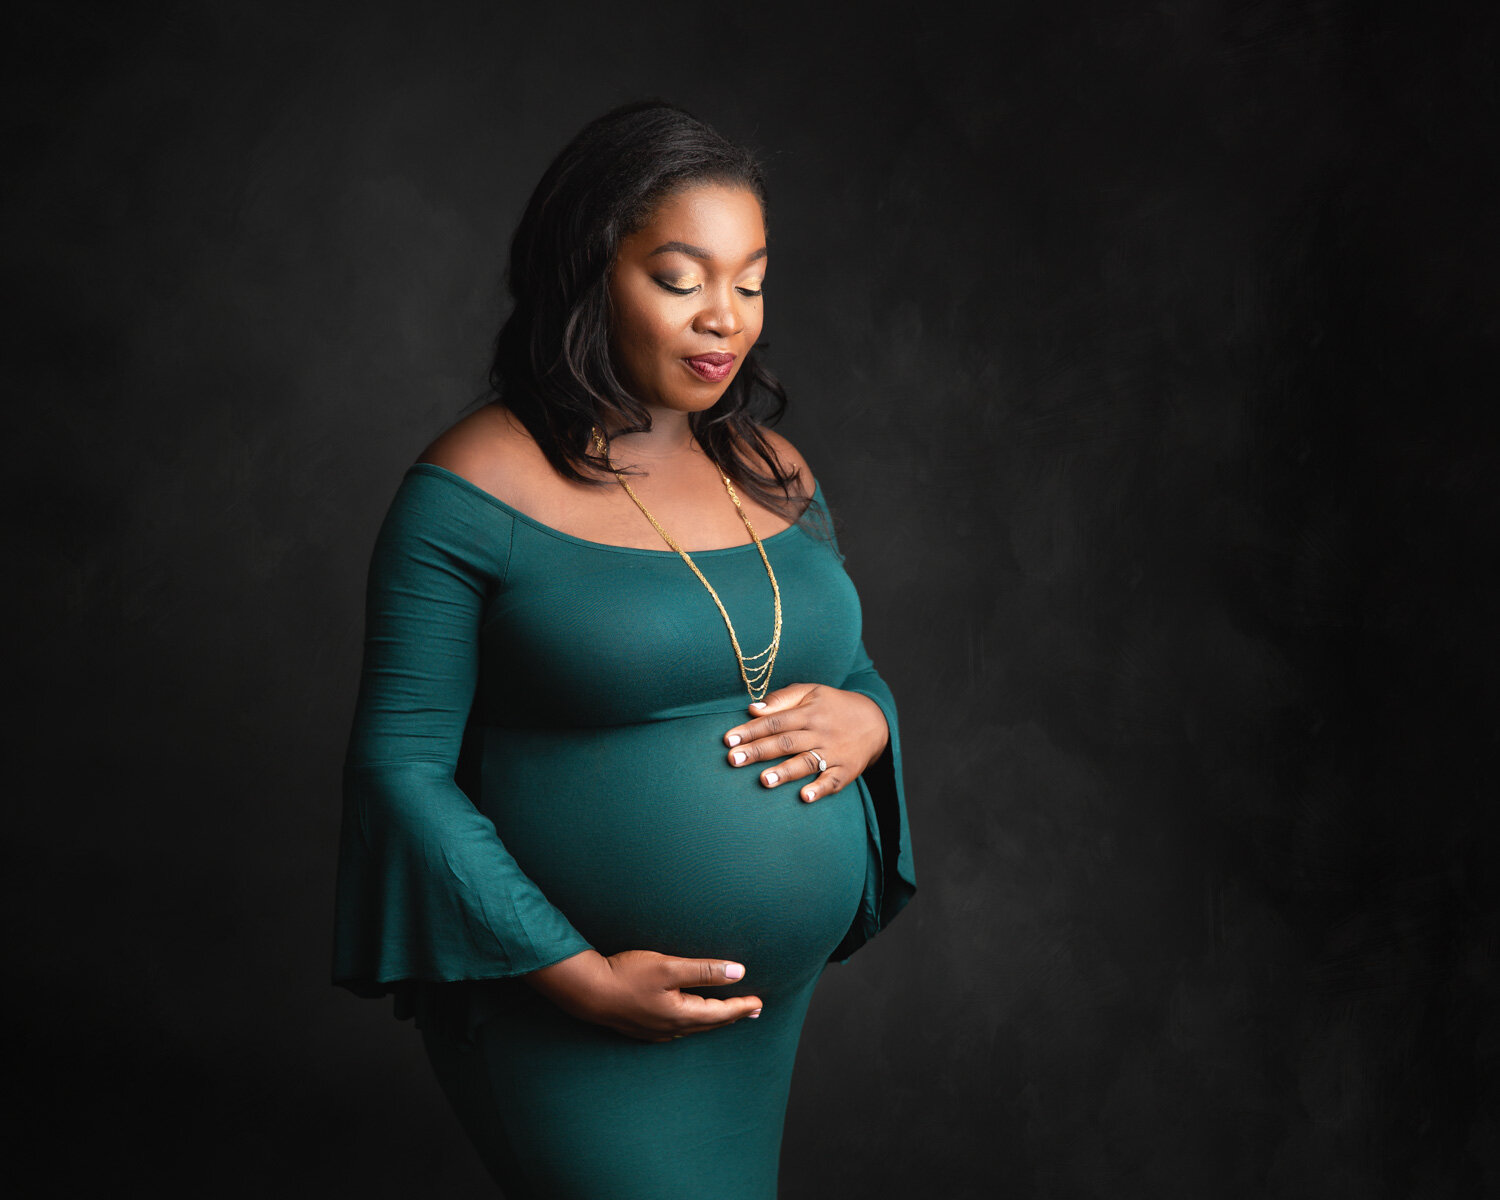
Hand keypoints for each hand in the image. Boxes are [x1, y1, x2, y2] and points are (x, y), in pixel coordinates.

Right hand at [523, 949, 762, 1042]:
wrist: (587, 991)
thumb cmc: (627, 975)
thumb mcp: (669, 967)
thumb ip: (705, 970)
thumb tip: (738, 972)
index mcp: (682, 1015)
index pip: (721, 1013)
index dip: (741, 1006)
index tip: (759, 1003)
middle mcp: (671, 1028)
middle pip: (710, 1023)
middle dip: (732, 1016)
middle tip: (751, 1011)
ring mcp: (656, 1031)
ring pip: (693, 1027)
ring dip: (713, 1020)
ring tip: (726, 1014)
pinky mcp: (642, 1027)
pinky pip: (678, 1027)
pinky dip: (693, 1021)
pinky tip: (690, 1017)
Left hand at [722, 682, 889, 802]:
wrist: (875, 720)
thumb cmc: (833, 706)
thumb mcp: (811, 692)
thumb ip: (782, 699)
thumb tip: (752, 708)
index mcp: (808, 712)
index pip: (775, 721)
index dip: (751, 730)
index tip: (728, 739)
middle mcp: (820, 732)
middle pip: (786, 742)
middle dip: (758, 751)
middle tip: (733, 760)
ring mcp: (834, 753)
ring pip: (807, 762)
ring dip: (785, 772)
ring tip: (764, 780)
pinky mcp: (846, 771)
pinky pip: (832, 782)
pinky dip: (819, 790)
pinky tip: (804, 797)